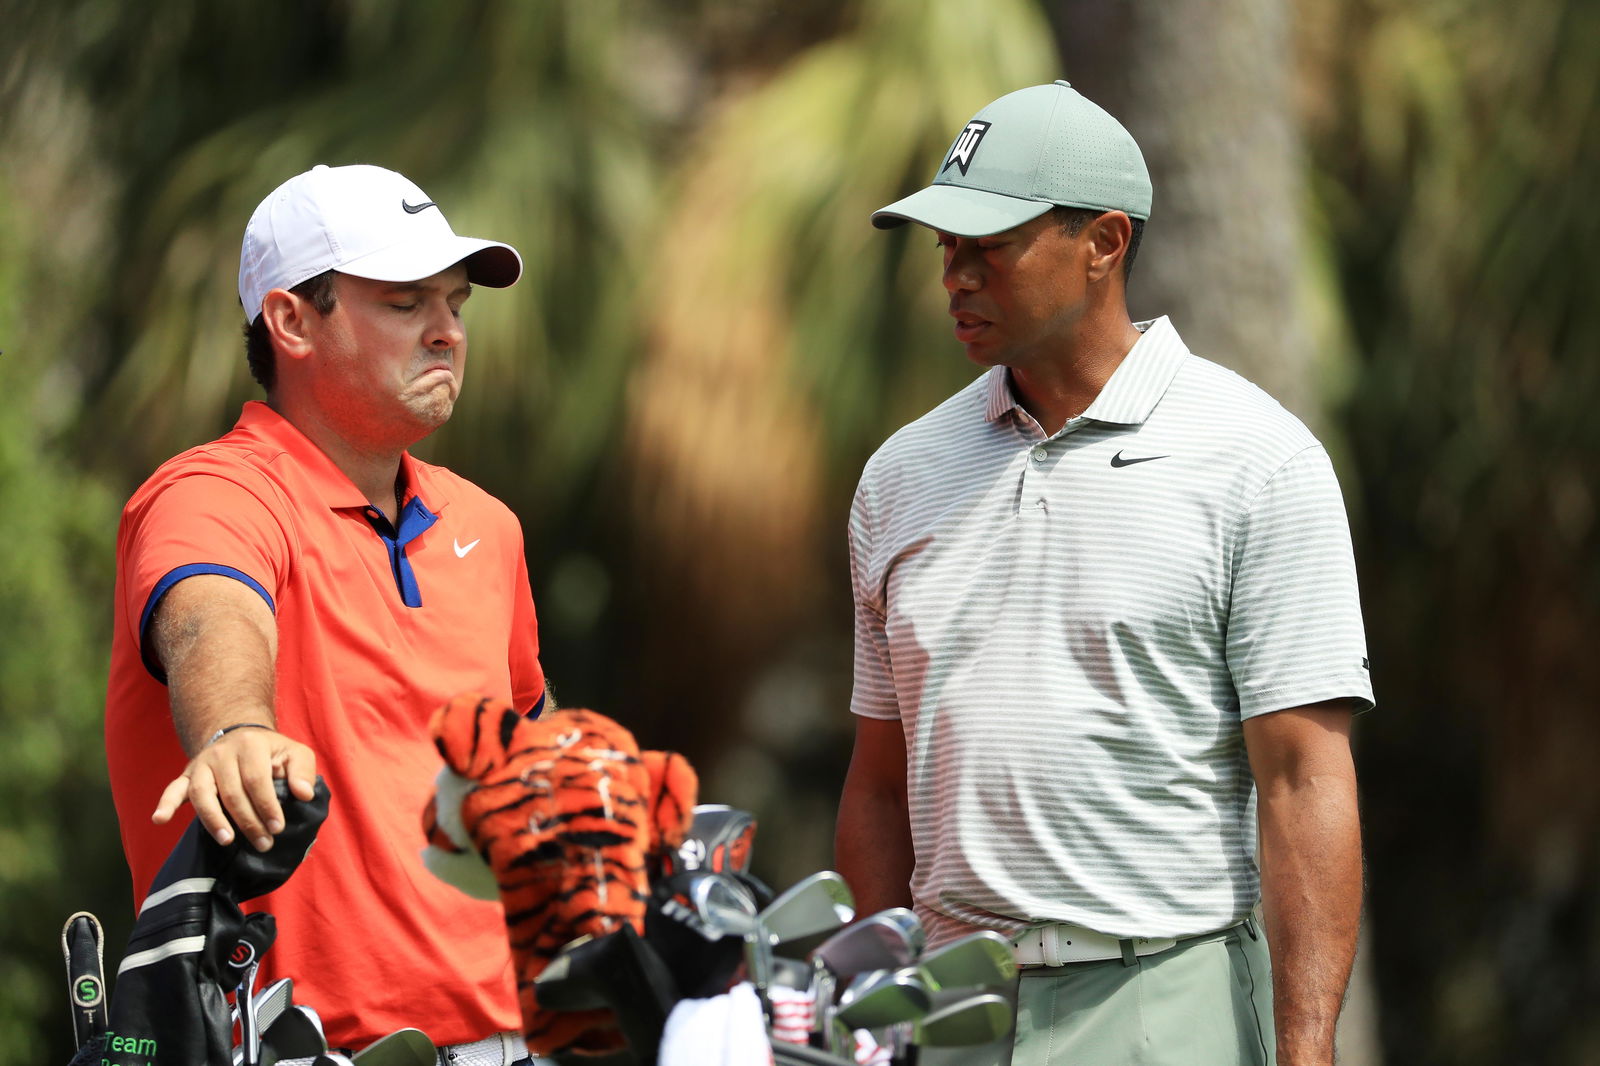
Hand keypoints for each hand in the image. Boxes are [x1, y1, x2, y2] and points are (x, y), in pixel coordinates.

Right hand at [152, 726, 316, 850]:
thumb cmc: (271, 752)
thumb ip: (302, 771)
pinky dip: (166, 803)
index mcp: (250, 745)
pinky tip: (160, 819)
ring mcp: (202, 764)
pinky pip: (173, 789)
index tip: (277, 828)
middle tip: (263, 843)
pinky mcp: (187, 775)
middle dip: (248, 821)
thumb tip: (304, 794)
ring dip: (214, 820)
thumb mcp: (294, 753)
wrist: (240, 737)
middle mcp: (222, 752)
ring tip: (227, 841)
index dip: (267, 805)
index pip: (257, 780)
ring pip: (202, 794)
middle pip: (232, 792)